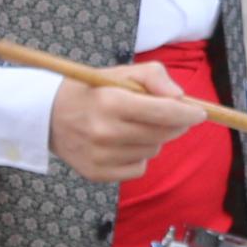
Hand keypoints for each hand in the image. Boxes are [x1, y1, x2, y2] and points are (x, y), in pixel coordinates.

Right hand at [45, 61, 207, 184]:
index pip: (163, 112)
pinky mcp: (97, 173)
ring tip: (133, 126)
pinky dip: (138, 156)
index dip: (187, 114)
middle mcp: (105, 132)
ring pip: (153, 151)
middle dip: (175, 124)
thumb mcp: (119, 73)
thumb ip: (153, 76)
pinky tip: (122, 144)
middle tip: (170, 115)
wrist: (47, 117)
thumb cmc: (90, 91)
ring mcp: (101, 156)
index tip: (199, 113)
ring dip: (153, 138)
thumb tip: (180, 98)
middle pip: (163, 134)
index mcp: (111, 102)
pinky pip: (138, 168)